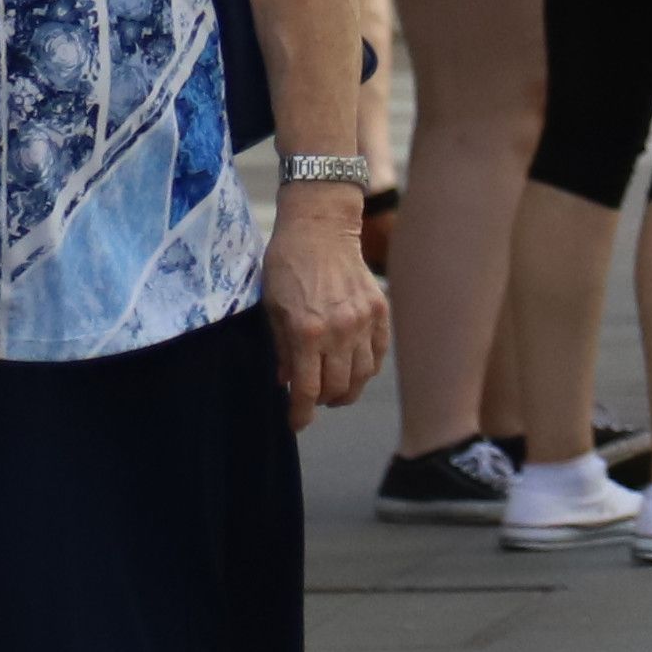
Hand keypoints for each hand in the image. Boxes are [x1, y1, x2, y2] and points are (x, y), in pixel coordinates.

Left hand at [265, 184, 387, 421]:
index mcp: (306, 333)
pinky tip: (354, 368)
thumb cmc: (286, 265)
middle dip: (323, 402)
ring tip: (336, 390)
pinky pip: (378, 354)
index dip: (300, 414)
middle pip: (338, 389)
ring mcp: (363, 322)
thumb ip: (280, 349)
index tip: (296, 423)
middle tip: (313, 401)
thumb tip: (285, 381)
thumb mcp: (272, 309)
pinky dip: (367, 369)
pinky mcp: (380, 311)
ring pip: (362, 376)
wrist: (320, 228)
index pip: (307, 390)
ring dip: (348, 390)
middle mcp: (339, 332)